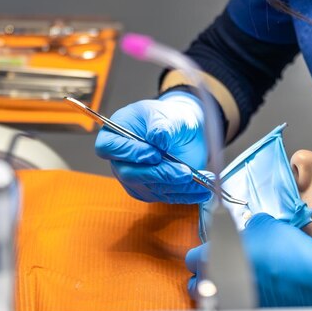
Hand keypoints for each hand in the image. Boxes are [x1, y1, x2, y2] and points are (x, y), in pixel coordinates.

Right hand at [93, 91, 209, 203]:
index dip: (129, 153)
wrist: (181, 130)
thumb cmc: (167, 117)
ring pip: (151, 189)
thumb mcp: (167, 114)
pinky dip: (186, 194)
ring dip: (179, 187)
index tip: (154, 154)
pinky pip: (166, 197)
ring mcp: (133, 178)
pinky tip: (203, 190)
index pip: (108, 147)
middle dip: (160, 174)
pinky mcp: (149, 191)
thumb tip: (158, 138)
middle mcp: (120, 160)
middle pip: (130, 174)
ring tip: (203, 180)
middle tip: (184, 172)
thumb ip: (162, 124)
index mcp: (114, 134)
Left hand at [185, 213, 311, 305]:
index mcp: (219, 257)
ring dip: (217, 292)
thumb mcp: (266, 225)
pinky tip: (247, 293)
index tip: (208, 251)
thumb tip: (245, 228)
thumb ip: (247, 226)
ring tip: (229, 283)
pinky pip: (231, 308)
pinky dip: (235, 302)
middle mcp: (222, 282)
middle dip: (204, 276)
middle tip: (216, 268)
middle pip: (196, 285)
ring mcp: (234, 300)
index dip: (201, 253)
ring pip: (211, 301)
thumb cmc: (290, 250)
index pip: (192, 258)